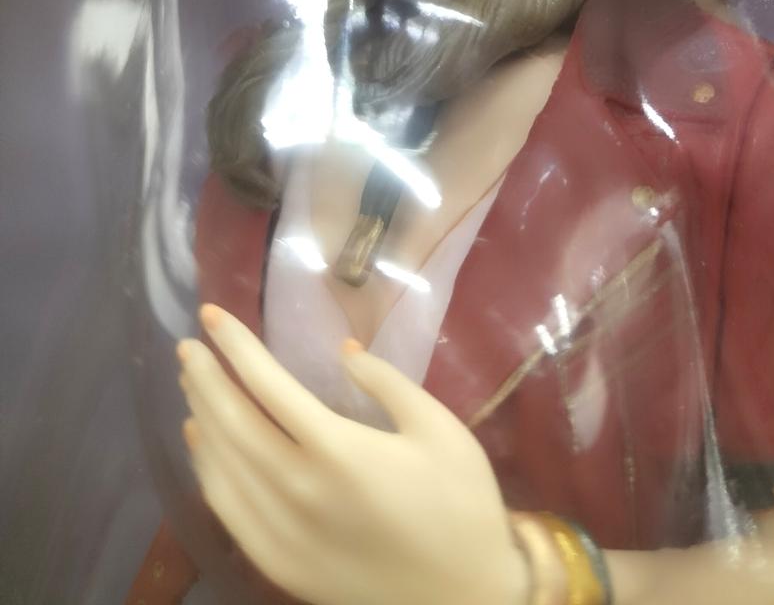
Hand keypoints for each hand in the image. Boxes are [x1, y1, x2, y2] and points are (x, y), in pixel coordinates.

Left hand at [177, 305, 529, 604]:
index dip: (235, 348)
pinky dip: (207, 472)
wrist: (465, 596)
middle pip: (233, 424)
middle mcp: (298, 491)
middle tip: (188, 344)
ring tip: (191, 383)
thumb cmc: (461, 503)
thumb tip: (343, 350)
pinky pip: (228, 512)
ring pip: (222, 467)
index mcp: (339, 451)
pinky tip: (204, 446)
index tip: (213, 316)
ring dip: (201, 418)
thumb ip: (387, 382)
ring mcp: (283, 534)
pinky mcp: (280, 565)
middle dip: (205, 378)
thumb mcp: (439, 428)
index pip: (267, 387)